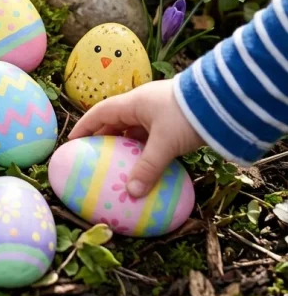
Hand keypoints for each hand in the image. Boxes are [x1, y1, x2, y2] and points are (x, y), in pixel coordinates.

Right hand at [68, 79, 203, 197]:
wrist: (222, 102)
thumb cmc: (186, 115)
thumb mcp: (164, 143)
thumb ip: (147, 167)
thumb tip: (132, 193)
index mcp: (133, 103)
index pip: (100, 113)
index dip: (84, 127)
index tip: (72, 142)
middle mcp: (143, 105)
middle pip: (115, 122)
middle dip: (103, 138)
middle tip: (92, 158)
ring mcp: (159, 113)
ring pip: (134, 130)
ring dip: (125, 146)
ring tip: (115, 165)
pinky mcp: (173, 121)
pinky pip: (150, 136)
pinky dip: (143, 149)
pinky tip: (144, 164)